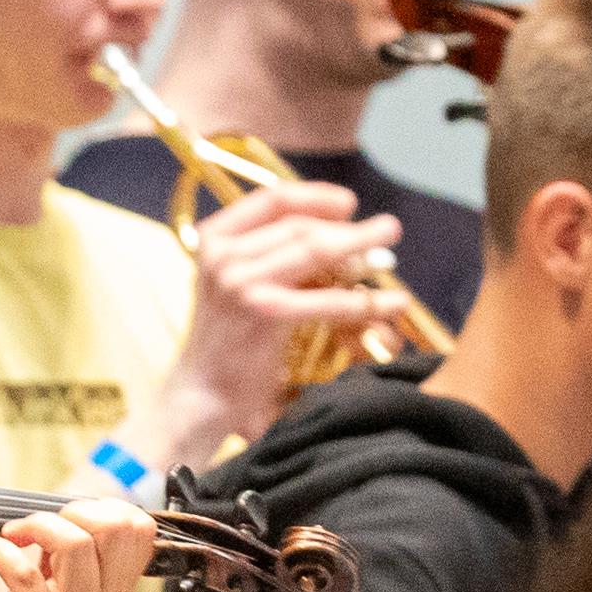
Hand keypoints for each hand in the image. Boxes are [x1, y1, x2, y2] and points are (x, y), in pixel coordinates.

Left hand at [0, 504, 151, 591]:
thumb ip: (74, 567)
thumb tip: (61, 521)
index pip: (140, 530)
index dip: (103, 508)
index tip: (69, 519)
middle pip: (115, 528)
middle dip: (72, 511)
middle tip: (39, 528)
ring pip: (75, 544)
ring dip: (37, 525)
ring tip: (12, 536)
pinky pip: (22, 574)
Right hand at [157, 180, 413, 446]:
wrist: (200, 395)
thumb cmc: (227, 342)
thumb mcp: (237, 285)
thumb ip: (272, 255)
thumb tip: (338, 232)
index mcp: (213, 239)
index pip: (271, 200)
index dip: (315, 196)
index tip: (348, 203)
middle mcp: (222, 254)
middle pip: (299, 226)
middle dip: (349, 228)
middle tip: (387, 229)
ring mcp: (240, 281)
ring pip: (315, 251)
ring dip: (361, 250)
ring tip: (391, 256)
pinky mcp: (263, 312)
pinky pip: (326, 299)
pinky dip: (364, 301)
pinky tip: (390, 303)